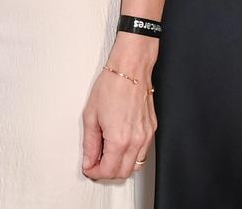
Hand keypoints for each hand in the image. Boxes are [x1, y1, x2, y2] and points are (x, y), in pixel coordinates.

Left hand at [80, 62, 154, 180]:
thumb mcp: (91, 116)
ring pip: (135, 165)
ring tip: (107, 153)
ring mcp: (147, 136)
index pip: (108, 171)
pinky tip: (120, 144)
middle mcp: (136, 140)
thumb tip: (89, 160)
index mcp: (119, 139)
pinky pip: (143, 152)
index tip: (89, 167)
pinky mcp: (152, 129)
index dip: (94, 172)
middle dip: (107, 172)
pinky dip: (131, 155)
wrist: (130, 68)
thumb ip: (89, 144)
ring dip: (120, 165)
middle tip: (96, 163)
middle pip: (123, 173)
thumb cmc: (112, 85)